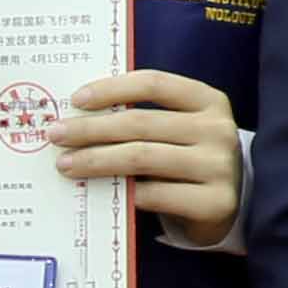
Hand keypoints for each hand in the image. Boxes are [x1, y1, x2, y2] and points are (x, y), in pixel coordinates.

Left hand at [58, 69, 239, 246]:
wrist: (231, 204)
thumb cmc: (191, 159)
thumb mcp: (179, 130)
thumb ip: (145, 118)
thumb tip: (81, 116)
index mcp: (209, 100)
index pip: (154, 84)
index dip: (112, 88)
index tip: (76, 100)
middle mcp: (218, 129)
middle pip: (141, 123)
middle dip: (91, 129)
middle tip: (57, 135)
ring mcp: (218, 166)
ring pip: (142, 157)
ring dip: (96, 160)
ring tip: (67, 165)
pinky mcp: (214, 202)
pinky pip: (154, 195)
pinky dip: (122, 192)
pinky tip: (98, 191)